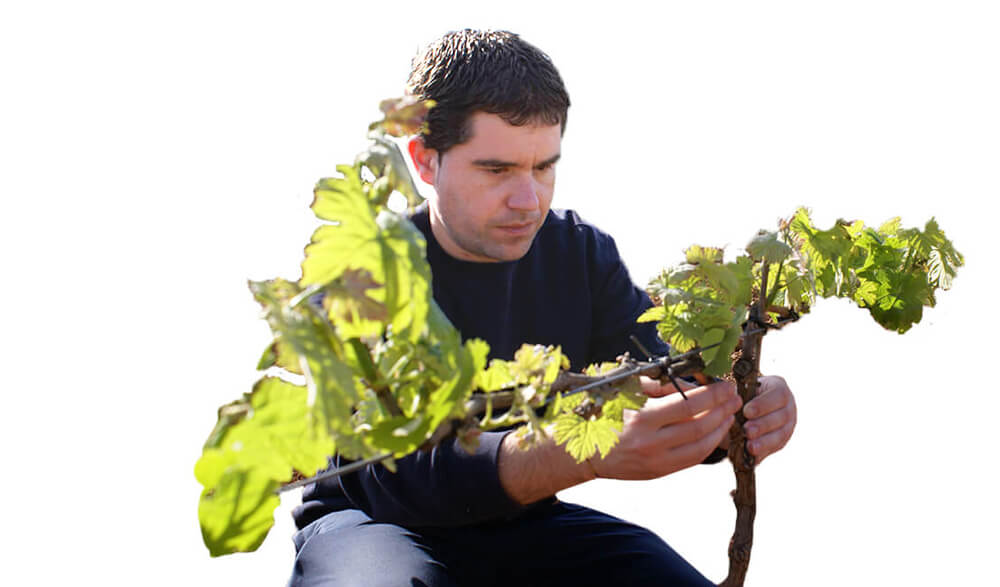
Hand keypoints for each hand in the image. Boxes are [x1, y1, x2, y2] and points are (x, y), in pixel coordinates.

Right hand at [591, 379, 740, 479]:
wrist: (583, 451)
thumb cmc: (605, 414)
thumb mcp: (628, 392)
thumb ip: (660, 387)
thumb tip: (694, 383)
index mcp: (641, 417)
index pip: (688, 405)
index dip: (712, 394)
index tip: (726, 385)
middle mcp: (650, 442)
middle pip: (699, 425)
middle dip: (723, 410)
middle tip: (734, 397)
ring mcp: (656, 460)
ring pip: (701, 446)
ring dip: (721, 428)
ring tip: (730, 413)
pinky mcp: (659, 472)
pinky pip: (693, 459)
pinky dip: (710, 445)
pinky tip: (716, 432)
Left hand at [742, 375, 796, 463]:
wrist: (745, 409)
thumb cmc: (742, 394)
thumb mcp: (742, 389)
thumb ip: (738, 393)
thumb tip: (727, 396)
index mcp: (779, 388)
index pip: (778, 395)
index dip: (763, 404)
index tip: (747, 411)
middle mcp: (788, 407)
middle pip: (781, 417)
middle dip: (763, 425)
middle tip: (747, 430)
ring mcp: (787, 426)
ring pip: (780, 435)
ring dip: (764, 442)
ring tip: (750, 446)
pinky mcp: (781, 442)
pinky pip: (773, 449)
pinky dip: (762, 453)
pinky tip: (751, 456)